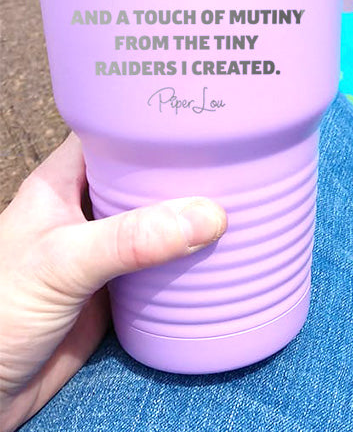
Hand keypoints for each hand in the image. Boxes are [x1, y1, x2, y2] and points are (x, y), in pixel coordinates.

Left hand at [0, 134, 226, 431]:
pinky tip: (227, 256)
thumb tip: (208, 217)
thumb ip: (130, 240)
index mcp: (62, 183)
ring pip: (160, 223)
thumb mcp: (63, 264)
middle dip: (189, 172)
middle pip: (148, 177)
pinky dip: (192, 264)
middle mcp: (86, 210)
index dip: (157, 123)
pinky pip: (164, 268)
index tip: (208, 119)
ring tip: (248, 203)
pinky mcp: (119, 292)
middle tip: (243, 163)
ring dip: (195, 220)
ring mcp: (105, 252)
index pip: (116, 135)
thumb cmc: (0, 312)